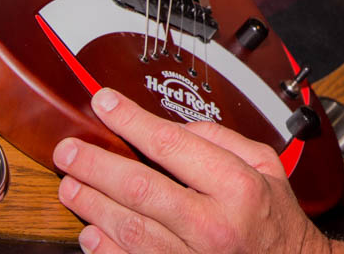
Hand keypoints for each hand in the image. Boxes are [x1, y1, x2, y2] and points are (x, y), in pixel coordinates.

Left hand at [54, 89, 330, 253]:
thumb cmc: (275, 219)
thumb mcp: (266, 166)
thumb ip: (222, 140)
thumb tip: (174, 126)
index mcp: (237, 186)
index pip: (173, 144)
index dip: (132, 120)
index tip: (105, 103)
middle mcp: (214, 224)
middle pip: (140, 188)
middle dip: (96, 166)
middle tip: (68, 151)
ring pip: (129, 229)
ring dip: (91, 205)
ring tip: (69, 186)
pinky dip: (103, 249)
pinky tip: (89, 232)